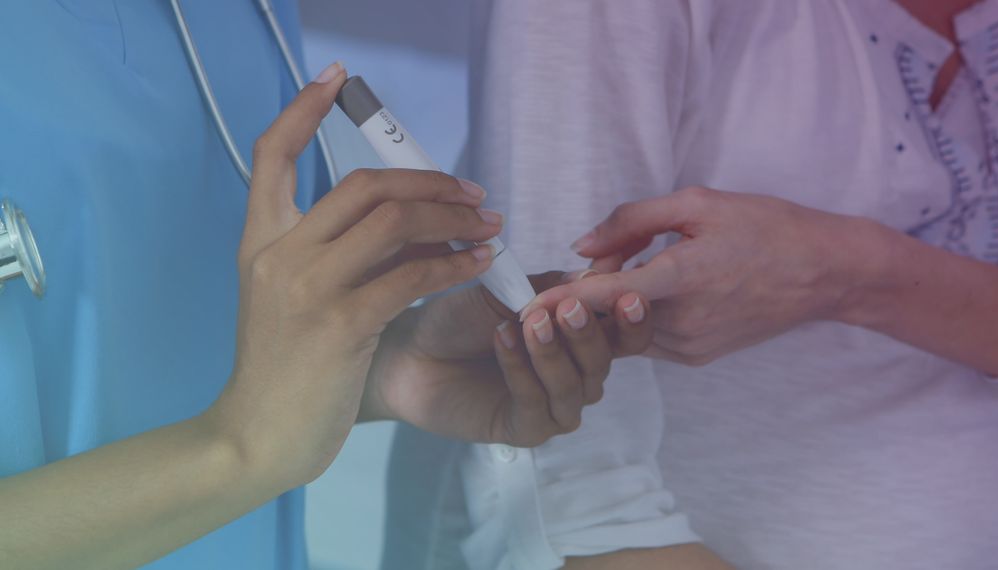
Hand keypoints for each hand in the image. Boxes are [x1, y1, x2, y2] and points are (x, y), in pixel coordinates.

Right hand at [206, 65, 503, 486]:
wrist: (256, 436)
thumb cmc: (283, 369)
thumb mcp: (293, 299)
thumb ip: (335, 256)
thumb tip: (411, 220)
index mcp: (260, 241)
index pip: (270, 155)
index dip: (302, 109)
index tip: (336, 77)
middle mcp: (278, 252)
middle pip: (362, 184)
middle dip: (428, 180)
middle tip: (473, 191)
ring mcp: (307, 286)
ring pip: (392, 220)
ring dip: (452, 215)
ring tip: (488, 223)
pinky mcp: (340, 323)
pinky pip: (411, 275)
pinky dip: (455, 263)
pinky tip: (480, 263)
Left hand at [361, 271, 653, 445]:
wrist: (410, 352)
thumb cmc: (460, 320)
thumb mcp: (508, 292)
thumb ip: (551, 288)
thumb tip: (594, 276)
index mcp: (581, 340)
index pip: (625, 336)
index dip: (632, 319)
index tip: (627, 296)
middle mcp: (576, 376)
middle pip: (604, 362)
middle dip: (588, 333)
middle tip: (567, 308)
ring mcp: (554, 406)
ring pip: (575, 386)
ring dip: (553, 352)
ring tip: (528, 321)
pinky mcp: (526, 430)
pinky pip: (537, 404)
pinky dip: (522, 370)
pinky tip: (502, 339)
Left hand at [523, 186, 857, 365]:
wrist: (824, 274)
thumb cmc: (766, 228)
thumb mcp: (699, 203)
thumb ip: (633, 220)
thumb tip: (582, 244)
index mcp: (680, 278)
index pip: (600, 297)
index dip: (556, 301)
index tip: (521, 306)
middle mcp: (681, 323)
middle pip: (606, 317)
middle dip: (586, 293)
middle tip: (594, 260)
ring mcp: (690, 347)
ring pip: (624, 334)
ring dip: (610, 308)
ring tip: (627, 270)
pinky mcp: (698, 357)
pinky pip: (647, 341)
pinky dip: (634, 320)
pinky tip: (651, 291)